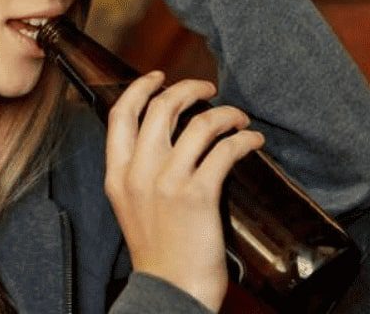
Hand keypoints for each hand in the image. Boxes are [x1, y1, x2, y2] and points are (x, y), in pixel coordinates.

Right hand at [104, 72, 264, 312]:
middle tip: (208, 90)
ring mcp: (167, 182)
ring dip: (225, 113)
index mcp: (117, 174)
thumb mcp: (131, 206)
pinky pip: (225, 150)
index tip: (160, 77)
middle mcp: (138, 173)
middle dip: (188, 89)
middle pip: (160, 107)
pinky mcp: (198, 195)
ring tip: (238, 117)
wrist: (171, 292)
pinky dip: (243, 138)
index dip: (141, 87)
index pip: (120, 114)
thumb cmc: (158, 253)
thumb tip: (165, 140)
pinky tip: (252, 140)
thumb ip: (138, 173)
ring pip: (198, 123)